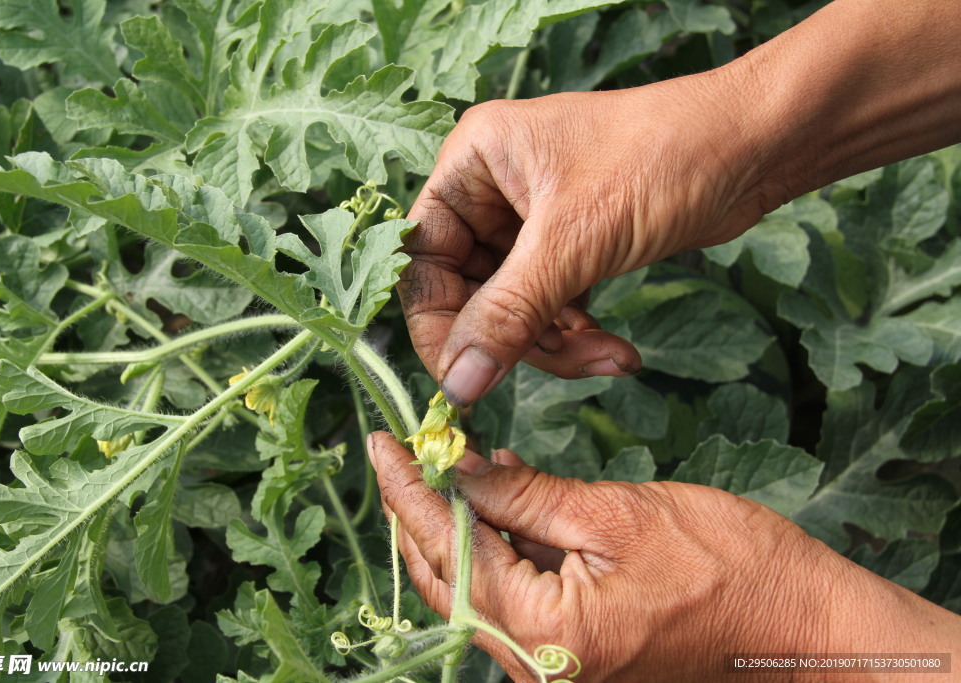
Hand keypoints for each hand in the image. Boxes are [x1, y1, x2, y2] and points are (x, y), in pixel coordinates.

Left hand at [368, 432, 960, 681]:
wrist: (805, 628)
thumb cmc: (730, 570)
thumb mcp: (617, 515)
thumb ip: (527, 497)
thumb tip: (459, 470)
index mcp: (544, 636)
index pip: (449, 554)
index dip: (409, 493)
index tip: (382, 444)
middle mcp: (537, 665)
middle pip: (450, 579)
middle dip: (418, 511)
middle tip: (398, 452)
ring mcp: (555, 662)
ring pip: (478, 585)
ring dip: (459, 521)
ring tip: (446, 460)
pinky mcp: (575, 648)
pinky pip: (516, 591)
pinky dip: (502, 539)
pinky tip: (504, 487)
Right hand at [399, 75, 771, 406]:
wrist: (756, 144)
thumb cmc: (661, 161)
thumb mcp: (573, 243)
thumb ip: (507, 316)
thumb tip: (457, 388)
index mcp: (472, 164)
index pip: (423, 261)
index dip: (440, 327)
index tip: (466, 382)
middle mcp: (492, 190)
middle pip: (469, 293)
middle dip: (516, 339)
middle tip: (563, 364)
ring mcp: (531, 220)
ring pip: (512, 309)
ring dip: (555, 346)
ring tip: (608, 358)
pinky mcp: (570, 245)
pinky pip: (549, 307)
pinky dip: (576, 335)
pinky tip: (616, 351)